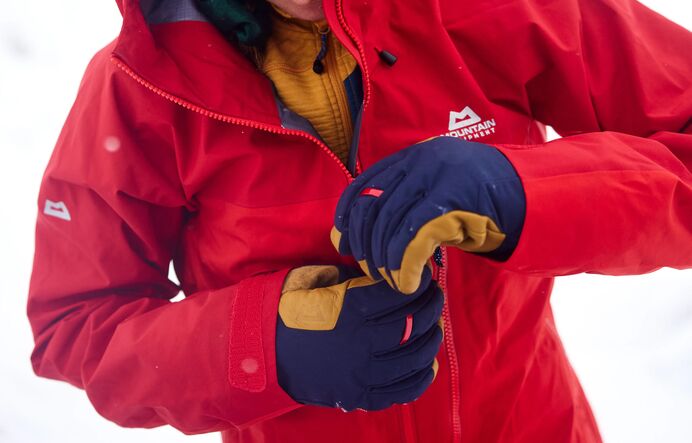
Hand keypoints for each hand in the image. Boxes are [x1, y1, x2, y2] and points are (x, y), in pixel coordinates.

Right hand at [276, 265, 442, 410]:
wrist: (260, 352)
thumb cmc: (289, 310)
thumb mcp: (316, 280)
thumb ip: (353, 276)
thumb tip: (385, 273)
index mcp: (350, 309)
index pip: (401, 294)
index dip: (419, 284)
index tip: (424, 278)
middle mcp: (361, 343)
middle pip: (414, 324)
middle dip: (431, 307)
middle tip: (435, 297)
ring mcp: (362, 374)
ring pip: (415, 358)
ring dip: (431, 339)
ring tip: (434, 326)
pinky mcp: (359, 396)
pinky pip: (402, 391)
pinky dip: (421, 377)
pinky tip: (428, 363)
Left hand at [331, 137, 524, 293]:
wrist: (535, 199)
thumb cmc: (483, 201)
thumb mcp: (440, 190)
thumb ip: (407, 201)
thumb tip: (363, 230)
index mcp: (415, 156)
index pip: (364, 184)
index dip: (348, 216)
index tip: (344, 243)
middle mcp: (422, 162)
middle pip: (373, 207)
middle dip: (366, 245)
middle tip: (371, 271)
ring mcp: (438, 179)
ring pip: (391, 225)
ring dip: (385, 260)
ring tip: (392, 282)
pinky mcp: (453, 202)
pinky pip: (414, 238)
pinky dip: (405, 265)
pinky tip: (407, 283)